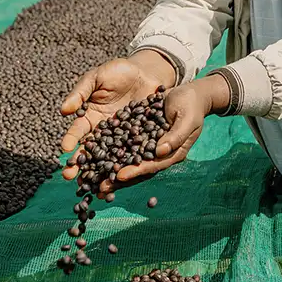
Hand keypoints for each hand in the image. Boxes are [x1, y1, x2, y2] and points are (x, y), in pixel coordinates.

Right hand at [59, 51, 176, 168]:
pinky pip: (132, 154)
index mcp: (90, 116)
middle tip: (69, 177)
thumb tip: (63, 110)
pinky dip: (127, 166)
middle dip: (79, 163)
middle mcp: (103, 131)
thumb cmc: (117, 72)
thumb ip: (80, 93)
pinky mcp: (139, 140)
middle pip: (90, 150)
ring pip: (109, 157)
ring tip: (93, 184)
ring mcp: (121, 137)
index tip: (64, 149)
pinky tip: (123, 177)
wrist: (147, 72)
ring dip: (101, 171)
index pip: (78, 131)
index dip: (71, 139)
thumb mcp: (96, 78)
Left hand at [92, 81, 212, 197]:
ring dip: (109, 167)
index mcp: (171, 153)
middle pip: (135, 167)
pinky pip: (122, 142)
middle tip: (98, 188)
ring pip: (126, 158)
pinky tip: (92, 152)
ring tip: (91, 177)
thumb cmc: (191, 106)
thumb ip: (175, 136)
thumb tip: (160, 151)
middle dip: (117, 177)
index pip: (151, 165)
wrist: (189, 93)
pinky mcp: (138, 132)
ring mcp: (146, 143)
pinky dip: (108, 148)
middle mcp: (157, 152)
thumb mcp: (187, 119)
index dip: (135, 171)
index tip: (119, 175)